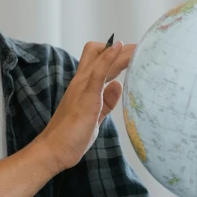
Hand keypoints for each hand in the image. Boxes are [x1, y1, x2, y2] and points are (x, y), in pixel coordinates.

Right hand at [38, 40, 135, 172]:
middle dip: (122, 49)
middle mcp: (80, 81)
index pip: (97, 59)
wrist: (54, 149)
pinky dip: (108, 58)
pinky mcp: (86, 96)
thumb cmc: (71, 136)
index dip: (115, 54)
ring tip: (140, 47)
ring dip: (122, 52)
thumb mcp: (96, 115)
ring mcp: (82, 87)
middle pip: (98, 52)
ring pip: (101, 58)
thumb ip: (107, 101)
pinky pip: (98, 72)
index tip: (133, 55)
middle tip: (142, 49)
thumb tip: (118, 85)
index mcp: (82, 85)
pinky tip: (118, 48)